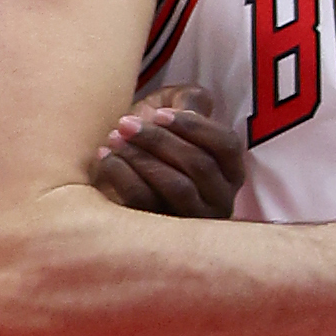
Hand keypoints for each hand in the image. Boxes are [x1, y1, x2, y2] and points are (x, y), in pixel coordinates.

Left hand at [91, 84, 246, 220]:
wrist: (112, 175)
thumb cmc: (148, 139)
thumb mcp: (170, 109)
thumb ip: (188, 100)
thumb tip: (191, 108)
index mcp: (230, 170)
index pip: (227, 146)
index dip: (195, 126)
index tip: (159, 113)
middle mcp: (220, 199)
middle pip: (200, 165)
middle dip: (160, 140)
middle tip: (126, 123)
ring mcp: (193, 220)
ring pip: (177, 186)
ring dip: (141, 157)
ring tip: (114, 137)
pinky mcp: (162, 234)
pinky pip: (146, 202)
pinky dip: (122, 174)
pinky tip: (105, 156)